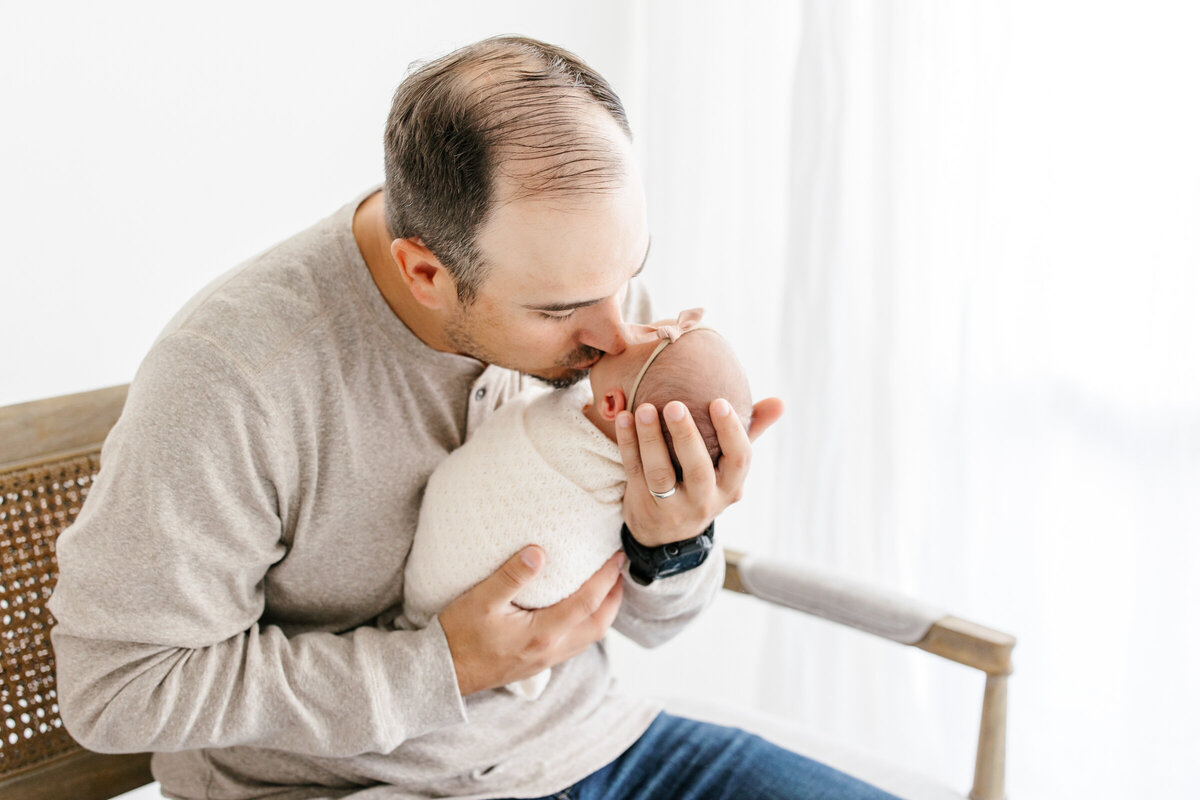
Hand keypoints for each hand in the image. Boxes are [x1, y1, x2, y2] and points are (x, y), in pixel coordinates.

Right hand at [438, 546, 625, 696]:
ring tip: (607, 587)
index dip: (606, 577)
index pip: (587, 602)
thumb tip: (539, 551)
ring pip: (589, 637)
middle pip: (598, 624)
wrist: (442, 674)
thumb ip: (512, 576)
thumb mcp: (480, 600)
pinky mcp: (537, 663)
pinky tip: (579, 611)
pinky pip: (575, 644)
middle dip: (615, 596)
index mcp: (542, 633)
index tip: (617, 555)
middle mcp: (550, 650)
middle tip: (620, 569)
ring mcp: (545, 659)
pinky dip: (588, 624)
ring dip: (604, 612)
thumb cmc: (458, 635)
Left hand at [616, 396, 784, 546]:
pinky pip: (634, 472)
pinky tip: (624, 418)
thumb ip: (751, 432)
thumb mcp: (729, 467)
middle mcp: (705, 501)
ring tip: (645, 409)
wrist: (667, 533)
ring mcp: (672, 507)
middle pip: (697, 469)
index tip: (719, 401)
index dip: (731, 431)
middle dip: (686, 436)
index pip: (739, 459)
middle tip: (675, 405)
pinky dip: (628, 444)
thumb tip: (780, 403)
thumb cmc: (704, 484)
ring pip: (660, 473)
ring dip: (650, 439)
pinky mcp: (644, 504)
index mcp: (731, 487)